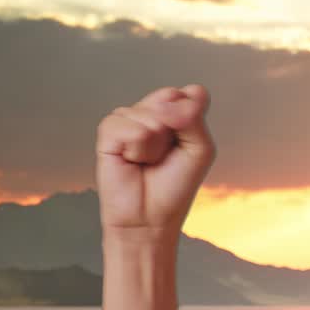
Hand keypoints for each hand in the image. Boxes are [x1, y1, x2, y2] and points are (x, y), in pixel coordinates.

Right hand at [95, 84, 216, 242]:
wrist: (150, 217)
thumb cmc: (176, 185)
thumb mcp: (200, 149)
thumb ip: (193, 118)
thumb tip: (168, 100)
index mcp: (179, 113)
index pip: (192, 93)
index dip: (193, 117)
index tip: (188, 143)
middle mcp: (153, 112)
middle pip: (170, 96)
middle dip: (175, 129)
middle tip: (167, 154)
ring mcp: (130, 119)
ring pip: (149, 113)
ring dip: (155, 144)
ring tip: (149, 160)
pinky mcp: (109, 132)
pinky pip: (128, 126)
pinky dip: (136, 147)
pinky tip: (132, 160)